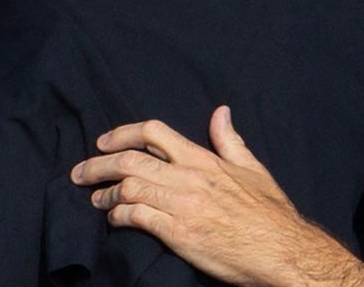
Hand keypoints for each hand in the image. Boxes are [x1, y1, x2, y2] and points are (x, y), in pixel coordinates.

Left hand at [72, 106, 363, 286]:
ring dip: (105, 193)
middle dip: (98, 164)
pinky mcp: (179, 234)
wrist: (283, 251)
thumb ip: (230, 141)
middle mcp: (190, 177)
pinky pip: (137, 217)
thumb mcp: (253, 169)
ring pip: (129, 187)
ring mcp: (183, 206)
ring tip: (96, 199)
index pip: (154, 133)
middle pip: (131, 159)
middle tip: (80, 172)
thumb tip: (221, 112)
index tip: (103, 142)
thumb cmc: (270, 214)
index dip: (122, 133)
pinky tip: (114, 219)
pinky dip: (118, 216)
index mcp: (205, 159)